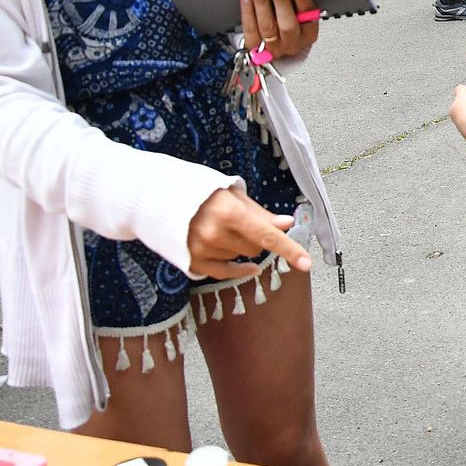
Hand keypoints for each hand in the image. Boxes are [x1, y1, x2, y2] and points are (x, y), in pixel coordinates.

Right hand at [186, 186, 311, 279]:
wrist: (159, 198)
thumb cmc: (201, 192)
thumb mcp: (233, 194)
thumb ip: (261, 213)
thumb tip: (287, 224)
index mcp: (228, 212)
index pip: (266, 235)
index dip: (289, 249)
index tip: (306, 263)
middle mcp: (214, 234)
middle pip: (255, 248)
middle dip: (256, 238)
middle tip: (241, 222)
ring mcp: (201, 251)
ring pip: (241, 258)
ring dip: (240, 247)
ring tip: (222, 228)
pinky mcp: (192, 262)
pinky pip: (225, 273)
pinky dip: (238, 269)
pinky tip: (248, 268)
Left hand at [240, 0, 320, 60]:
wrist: (273, 48)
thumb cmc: (289, 25)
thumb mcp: (300, 16)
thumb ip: (298, 2)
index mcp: (308, 33)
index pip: (308, 17)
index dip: (303, 0)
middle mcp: (291, 43)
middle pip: (287, 25)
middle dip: (281, 2)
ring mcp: (272, 47)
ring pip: (267, 26)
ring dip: (262, 3)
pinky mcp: (253, 46)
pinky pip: (250, 28)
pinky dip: (248, 11)